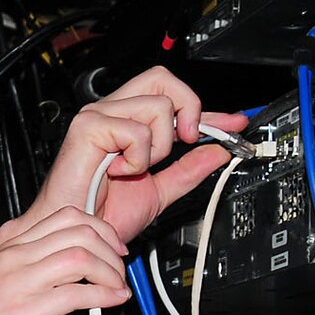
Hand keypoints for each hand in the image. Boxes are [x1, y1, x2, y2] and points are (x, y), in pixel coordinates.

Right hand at [0, 210, 127, 314]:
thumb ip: (25, 267)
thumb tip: (64, 268)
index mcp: (7, 245)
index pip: (65, 216)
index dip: (99, 229)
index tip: (111, 248)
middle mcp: (13, 256)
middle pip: (79, 231)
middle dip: (111, 250)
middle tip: (119, 269)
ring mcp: (18, 281)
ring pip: (82, 257)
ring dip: (111, 273)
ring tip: (117, 287)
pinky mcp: (24, 311)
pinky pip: (76, 294)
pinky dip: (103, 296)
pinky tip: (111, 302)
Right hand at [20, 66, 247, 243]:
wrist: (80, 236)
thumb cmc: (102, 216)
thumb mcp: (159, 191)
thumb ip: (187, 170)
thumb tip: (217, 153)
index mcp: (125, 124)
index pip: (172, 101)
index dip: (207, 111)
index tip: (234, 123)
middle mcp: (111, 112)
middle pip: (163, 78)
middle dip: (187, 107)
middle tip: (187, 141)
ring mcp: (98, 116)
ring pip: (158, 105)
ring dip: (159, 146)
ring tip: (136, 168)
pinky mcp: (88, 127)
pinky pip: (137, 132)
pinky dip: (137, 159)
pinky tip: (119, 171)